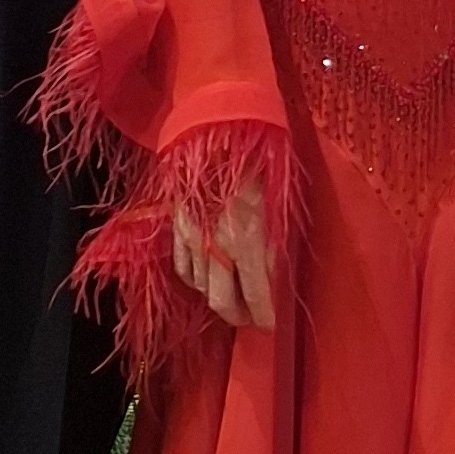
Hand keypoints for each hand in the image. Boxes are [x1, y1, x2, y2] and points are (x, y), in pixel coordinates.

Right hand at [172, 177, 274, 330]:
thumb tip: (272, 276)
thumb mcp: (277, 205)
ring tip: (231, 301)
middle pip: (221, 301)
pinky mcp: (177, 225)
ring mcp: (192, 236)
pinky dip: (195, 279)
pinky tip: (205, 281)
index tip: (270, 325)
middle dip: (238, 316)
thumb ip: (272, 246)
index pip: (256, 294)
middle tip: (250, 320)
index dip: (264, 316)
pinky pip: (183, 265)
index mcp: (247, 240)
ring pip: (201, 286)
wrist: (220, 128)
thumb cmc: (259, 162)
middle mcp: (217, 245)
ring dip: (218, 298)